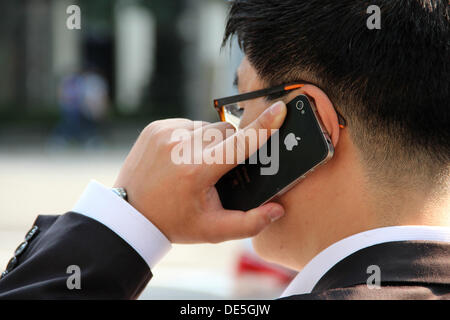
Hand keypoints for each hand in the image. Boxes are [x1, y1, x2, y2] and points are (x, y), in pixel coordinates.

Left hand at [114, 101, 286, 243]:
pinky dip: (191, 138)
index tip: (279, 109)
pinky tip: (181, 158)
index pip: (239, 144)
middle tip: (217, 170)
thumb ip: (249, 223)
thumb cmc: (174, 222)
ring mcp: (166, 134)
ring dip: (210, 142)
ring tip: (194, 166)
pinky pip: (188, 124)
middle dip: (230, 147)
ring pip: (208, 127)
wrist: (131, 213)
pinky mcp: (155, 128)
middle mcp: (180, 147)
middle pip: (226, 132)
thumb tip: (277, 210)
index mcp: (197, 171)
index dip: (263, 126)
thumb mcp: (212, 231)